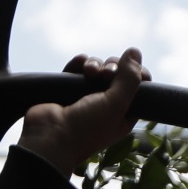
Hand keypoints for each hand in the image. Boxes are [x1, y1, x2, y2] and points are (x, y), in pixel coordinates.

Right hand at [21, 49, 149, 176]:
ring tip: (89, 71)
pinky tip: (79, 62)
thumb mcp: (116, 105)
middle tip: (107, 74)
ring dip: (95, 64)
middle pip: (117, 74)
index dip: (138, 75)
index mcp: (123, 114)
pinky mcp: (67, 90)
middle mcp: (106, 105)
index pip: (138, 88)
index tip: (135, 71)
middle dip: (113, 67)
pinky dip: (79, 63)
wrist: (49, 137)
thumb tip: (135, 51)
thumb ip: (129, 79)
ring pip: (97, 69)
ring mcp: (85, 97)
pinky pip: (76, 69)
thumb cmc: (86, 128)